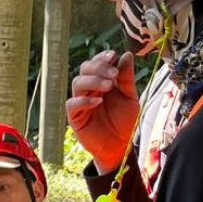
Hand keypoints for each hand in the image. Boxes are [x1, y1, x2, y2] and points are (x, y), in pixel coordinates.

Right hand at [67, 50, 138, 172]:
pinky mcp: (75, 117)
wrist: (119, 146)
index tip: (113, 55)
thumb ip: (126, 78)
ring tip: (108, 86)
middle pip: (84, 69)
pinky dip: (84, 100)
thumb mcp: (130, 98)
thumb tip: (126, 54)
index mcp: (102, 82)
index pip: (96, 63)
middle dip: (99, 68)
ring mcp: (80, 102)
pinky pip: (72, 104)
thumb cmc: (124, 122)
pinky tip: (98, 101)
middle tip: (113, 73)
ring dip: (93, 81)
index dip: (102, 57)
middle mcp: (89, 89)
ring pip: (77, 83)